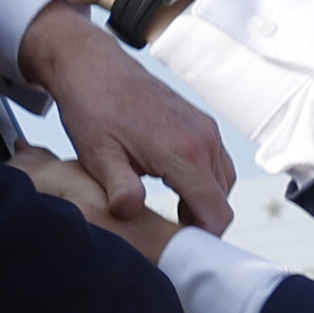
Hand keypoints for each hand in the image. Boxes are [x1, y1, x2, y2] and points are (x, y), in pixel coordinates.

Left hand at [18, 4, 235, 232]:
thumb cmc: (92, 107)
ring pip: (222, 181)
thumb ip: (119, 188)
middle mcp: (203, 138)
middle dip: (201, 220)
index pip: (216, 212)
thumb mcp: (98, 155)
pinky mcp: (200, 121)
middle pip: (222, 200)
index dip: (202, 238)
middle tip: (167, 231)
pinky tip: (172, 183)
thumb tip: (130, 212)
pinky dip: (202, 179)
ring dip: (202, 199)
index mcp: (183, 152)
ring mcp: (205, 127)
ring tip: (169, 209)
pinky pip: (215, 161)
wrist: (91, 66)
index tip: (177, 247)